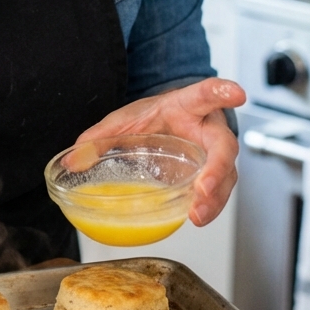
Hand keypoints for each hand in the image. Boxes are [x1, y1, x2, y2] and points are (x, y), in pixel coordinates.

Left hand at [74, 78, 244, 225]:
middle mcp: (209, 129)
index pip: (208, 94)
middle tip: (204, 187)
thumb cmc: (155, 118)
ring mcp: (214, 156)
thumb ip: (99, 136)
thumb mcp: (125, 121)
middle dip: (218, 168)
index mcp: (189, 105)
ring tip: (198, 214)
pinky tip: (196, 217)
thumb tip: (72, 159)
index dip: (222, 92)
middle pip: (225, 147)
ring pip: (226, 177)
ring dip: (214, 197)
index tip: (236, 93)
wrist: (167, 123)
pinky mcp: (213, 178)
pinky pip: (217, 193)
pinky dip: (208, 207)